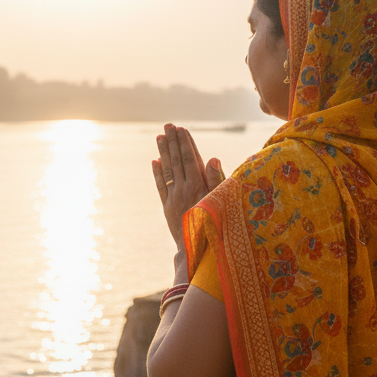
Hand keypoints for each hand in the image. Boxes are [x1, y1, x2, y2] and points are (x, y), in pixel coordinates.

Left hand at [151, 124, 223, 249]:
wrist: (199, 250)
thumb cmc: (216, 226)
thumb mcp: (222, 202)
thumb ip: (217, 180)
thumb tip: (212, 158)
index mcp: (198, 185)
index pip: (190, 158)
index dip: (185, 143)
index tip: (181, 129)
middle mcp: (184, 188)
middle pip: (177, 160)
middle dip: (172, 142)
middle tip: (168, 126)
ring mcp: (173, 197)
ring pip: (167, 170)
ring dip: (163, 152)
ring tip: (159, 137)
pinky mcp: (167, 207)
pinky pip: (160, 186)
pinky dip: (157, 173)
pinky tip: (154, 161)